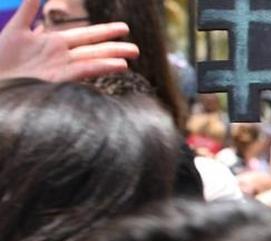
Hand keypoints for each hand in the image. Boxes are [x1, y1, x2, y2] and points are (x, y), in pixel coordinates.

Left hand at [0, 0, 138, 81]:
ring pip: (90, 62)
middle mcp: (62, 56)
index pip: (86, 35)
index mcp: (54, 42)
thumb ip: (29, 10)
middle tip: (136, 50)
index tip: (124, 28)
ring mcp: (60, 68)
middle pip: (94, 50)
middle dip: (115, 49)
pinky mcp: (55, 80)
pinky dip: (97, 68)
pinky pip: (80, 72)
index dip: (105, 31)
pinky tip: (112, 67)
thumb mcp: (16, 29)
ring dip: (109, 62)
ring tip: (127, 62)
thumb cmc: (2, 56)